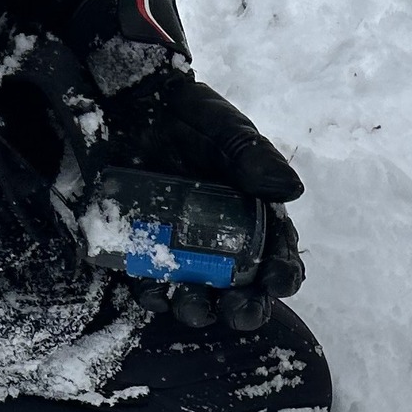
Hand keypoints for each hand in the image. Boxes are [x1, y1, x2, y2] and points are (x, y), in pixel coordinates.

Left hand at [100, 67, 305, 331]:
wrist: (122, 102)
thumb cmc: (183, 113)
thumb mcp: (224, 128)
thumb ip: (255, 156)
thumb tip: (290, 189)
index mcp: (254, 216)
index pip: (278, 254)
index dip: (283, 273)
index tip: (277, 280)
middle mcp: (222, 243)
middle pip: (242, 289)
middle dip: (244, 307)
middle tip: (238, 309)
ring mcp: (181, 251)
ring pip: (197, 296)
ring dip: (199, 308)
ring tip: (194, 305)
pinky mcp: (141, 252)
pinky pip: (150, 285)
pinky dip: (153, 295)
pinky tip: (153, 293)